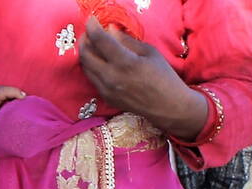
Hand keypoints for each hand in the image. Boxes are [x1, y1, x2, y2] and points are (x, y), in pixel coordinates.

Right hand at [0, 84, 25, 141]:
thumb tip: (8, 123)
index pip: (3, 93)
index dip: (12, 98)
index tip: (21, 106)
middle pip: (8, 91)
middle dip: (16, 96)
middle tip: (26, 105)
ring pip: (10, 90)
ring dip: (18, 96)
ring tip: (27, 104)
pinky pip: (9, 91)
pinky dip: (17, 93)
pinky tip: (23, 99)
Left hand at [79, 16, 206, 139]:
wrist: (167, 106)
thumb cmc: (163, 76)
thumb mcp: (149, 52)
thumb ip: (126, 41)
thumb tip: (110, 30)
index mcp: (124, 62)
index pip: (99, 40)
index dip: (92, 27)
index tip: (91, 19)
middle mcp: (111, 77)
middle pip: (86, 54)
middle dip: (84, 39)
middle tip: (89, 33)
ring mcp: (106, 90)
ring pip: (86, 68)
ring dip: (86, 54)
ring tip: (92, 45)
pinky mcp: (106, 98)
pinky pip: (92, 79)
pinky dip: (92, 67)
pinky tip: (99, 61)